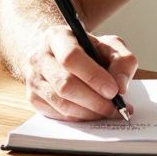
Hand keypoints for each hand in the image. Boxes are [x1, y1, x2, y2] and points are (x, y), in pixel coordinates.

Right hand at [20, 24, 137, 120]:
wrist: (60, 54)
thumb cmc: (88, 50)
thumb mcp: (110, 46)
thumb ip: (122, 62)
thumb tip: (120, 87)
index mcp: (57, 37)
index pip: (71, 57)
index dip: (93, 76)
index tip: (113, 91)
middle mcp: (39, 57)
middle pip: (65, 85)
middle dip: (95, 101)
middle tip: (116, 108)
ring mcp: (33, 79)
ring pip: (62, 104)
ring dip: (90, 113)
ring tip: (109, 112)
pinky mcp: (34, 98)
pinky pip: (58, 115)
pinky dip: (80, 118)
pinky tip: (93, 113)